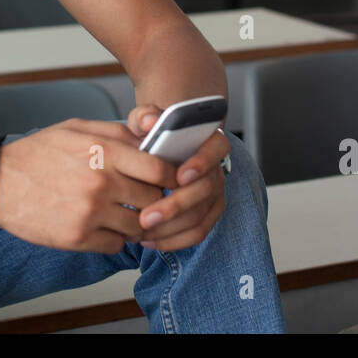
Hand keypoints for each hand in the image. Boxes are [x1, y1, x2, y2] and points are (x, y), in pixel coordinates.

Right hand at [0, 118, 180, 253]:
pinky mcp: (78, 238)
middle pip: (153, 200)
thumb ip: (118, 133)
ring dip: (135, 222)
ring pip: (137, 226)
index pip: (160, 169)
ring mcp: (90, 213)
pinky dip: (114, 238)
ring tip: (121, 212)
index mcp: (104, 150)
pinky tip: (102, 225)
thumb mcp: (78, 128)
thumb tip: (152, 139)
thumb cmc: (38, 153)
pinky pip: (115, 245)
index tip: (167, 179)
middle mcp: (101, 182)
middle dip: (153, 200)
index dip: (170, 176)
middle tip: (144, 197)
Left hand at [125, 103, 230, 251]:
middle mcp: (216, 169)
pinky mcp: (208, 216)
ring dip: (170, 227)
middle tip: (146, 216)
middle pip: (206, 189)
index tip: (179, 176)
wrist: (158, 157)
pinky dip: (173, 240)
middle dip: (176, 205)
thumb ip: (146, 117)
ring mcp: (214, 195)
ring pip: (200, 216)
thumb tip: (151, 120)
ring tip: (140, 230)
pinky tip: (149, 240)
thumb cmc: (153, 139)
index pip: (216, 149)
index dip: (201, 162)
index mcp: (208, 142)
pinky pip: (197, 233)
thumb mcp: (146, 121)